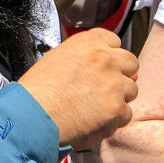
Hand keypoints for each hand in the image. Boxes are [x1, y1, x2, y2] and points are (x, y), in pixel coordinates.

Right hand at [19, 29, 137, 149]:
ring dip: (118, 98)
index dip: (110, 55)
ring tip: (97, 108)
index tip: (104, 66)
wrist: (32, 115)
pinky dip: (113, 120)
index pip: (114, 41)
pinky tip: (95, 121)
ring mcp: (114, 83)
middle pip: (130, 63)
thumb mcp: (57, 57)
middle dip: (121, 75)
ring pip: (131, 90)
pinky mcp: (116, 108)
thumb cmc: (37, 90)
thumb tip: (95, 64)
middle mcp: (105, 58)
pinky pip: (125, 114)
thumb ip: (81, 56)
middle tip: (106, 88)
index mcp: (89, 42)